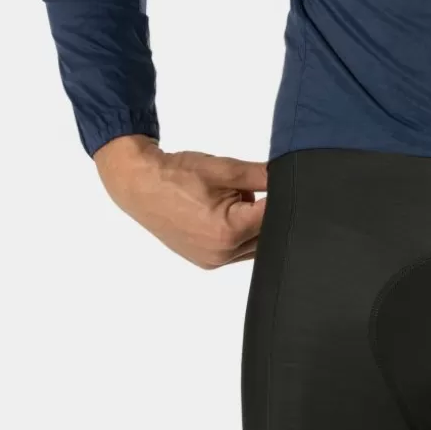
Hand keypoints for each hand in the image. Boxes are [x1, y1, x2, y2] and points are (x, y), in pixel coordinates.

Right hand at [93, 135, 268, 268]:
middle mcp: (222, 253)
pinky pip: (236, 249)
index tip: (284, 182)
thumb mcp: (225, 169)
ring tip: (230, 197)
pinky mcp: (205, 260)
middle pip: (266, 234)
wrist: (140, 185)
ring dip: (252, 222)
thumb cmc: (177, 175)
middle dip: (266, 210)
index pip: (273, 217)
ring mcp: (212, 260)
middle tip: (253, 186)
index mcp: (228, 232)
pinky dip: (238, 231)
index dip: (283, 197)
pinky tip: (222, 209)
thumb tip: (289, 174)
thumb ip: (262, 174)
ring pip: (254, 244)